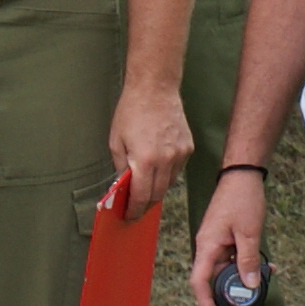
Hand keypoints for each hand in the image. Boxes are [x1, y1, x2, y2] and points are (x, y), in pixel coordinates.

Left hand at [108, 83, 191, 218]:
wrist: (155, 89)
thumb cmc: (131, 112)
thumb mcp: (116, 142)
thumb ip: (121, 168)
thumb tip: (123, 188)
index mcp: (145, 161)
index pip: (142, 197)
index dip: (134, 210)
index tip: (129, 216)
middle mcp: (166, 160)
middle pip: (158, 195)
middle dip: (145, 204)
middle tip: (135, 207)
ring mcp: (180, 154)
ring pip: (169, 184)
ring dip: (156, 189)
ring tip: (145, 185)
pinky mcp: (188, 148)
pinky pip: (177, 170)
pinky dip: (166, 173)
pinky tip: (157, 166)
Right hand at [187, 168, 268, 305]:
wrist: (242, 174)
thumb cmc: (242, 200)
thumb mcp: (249, 233)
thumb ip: (248, 260)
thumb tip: (249, 286)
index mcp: (207, 246)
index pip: (199, 281)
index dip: (205, 302)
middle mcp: (208, 246)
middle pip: (213, 279)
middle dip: (230, 292)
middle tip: (249, 301)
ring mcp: (217, 242)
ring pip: (226, 269)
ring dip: (244, 276)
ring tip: (266, 278)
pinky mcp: (226, 238)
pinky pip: (233, 257)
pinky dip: (247, 263)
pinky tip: (266, 265)